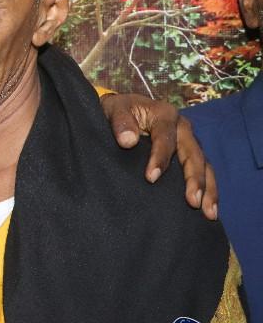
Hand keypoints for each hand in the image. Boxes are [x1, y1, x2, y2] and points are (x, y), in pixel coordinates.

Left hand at [101, 92, 216, 219]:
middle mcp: (182, 128)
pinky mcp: (188, 154)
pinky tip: (208, 209)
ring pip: (203, 165)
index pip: (166, 139)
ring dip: (208, 189)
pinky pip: (202, 171)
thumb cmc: (117, 110)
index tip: (151, 178)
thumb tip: (128, 141)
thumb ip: (120, 122)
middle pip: (193, 155)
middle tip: (193, 202)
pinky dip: (207, 189)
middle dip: (195, 179)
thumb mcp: (114, 109)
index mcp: (165, 115)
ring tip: (208, 212)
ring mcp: (188, 141)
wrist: (121, 109)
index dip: (160, 158)